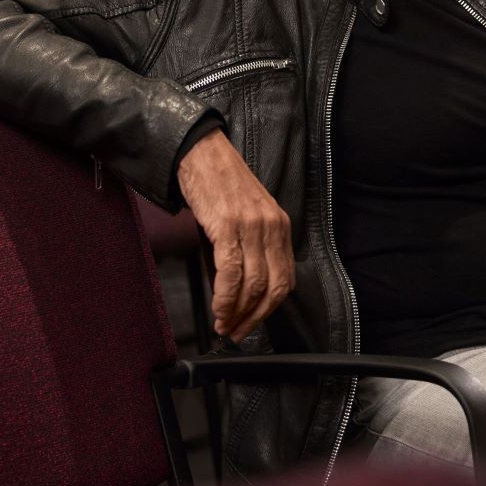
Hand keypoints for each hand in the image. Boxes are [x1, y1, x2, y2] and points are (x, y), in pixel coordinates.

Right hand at [177, 129, 294, 341]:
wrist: (201, 153)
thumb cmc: (220, 184)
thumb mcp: (247, 215)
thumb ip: (251, 247)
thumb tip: (240, 289)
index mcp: (280, 226)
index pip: (285, 279)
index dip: (268, 308)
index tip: (252, 323)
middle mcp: (272, 227)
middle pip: (273, 287)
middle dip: (255, 317)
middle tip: (237, 332)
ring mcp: (252, 226)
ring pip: (253, 284)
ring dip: (237, 311)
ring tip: (223, 324)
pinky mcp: (228, 226)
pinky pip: (231, 272)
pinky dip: (225, 297)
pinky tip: (218, 308)